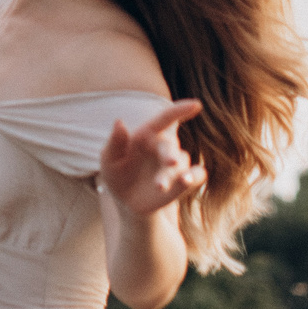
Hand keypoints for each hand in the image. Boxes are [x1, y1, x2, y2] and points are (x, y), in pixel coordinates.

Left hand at [100, 99, 207, 217]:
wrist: (128, 204)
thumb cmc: (117, 176)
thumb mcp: (110, 161)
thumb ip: (114, 142)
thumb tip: (119, 121)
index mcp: (146, 135)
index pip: (164, 119)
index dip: (180, 110)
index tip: (196, 105)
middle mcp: (164, 147)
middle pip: (170, 145)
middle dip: (170, 155)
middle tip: (170, 163)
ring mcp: (176, 164)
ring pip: (180, 164)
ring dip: (171, 175)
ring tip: (159, 187)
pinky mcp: (184, 181)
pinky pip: (197, 174)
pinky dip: (195, 176)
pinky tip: (187, 181)